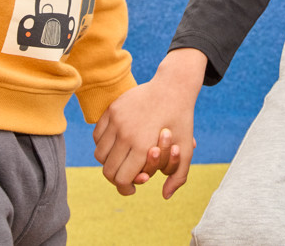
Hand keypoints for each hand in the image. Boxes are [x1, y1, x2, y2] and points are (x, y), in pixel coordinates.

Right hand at [93, 48, 205, 197]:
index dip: (126, 188)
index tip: (133, 188)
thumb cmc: (181, 120)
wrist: (173, 87)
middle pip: (108, 170)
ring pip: (100, 154)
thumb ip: (179, 177)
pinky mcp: (112, 109)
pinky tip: (117, 144)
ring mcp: (117, 119)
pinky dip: (103, 144)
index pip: (121, 179)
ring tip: (121, 160)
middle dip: (117, 178)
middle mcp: (126, 134)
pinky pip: (98, 135)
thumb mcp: (186, 148)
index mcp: (142, 146)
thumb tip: (165, 196)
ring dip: (109, 162)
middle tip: (126, 176)